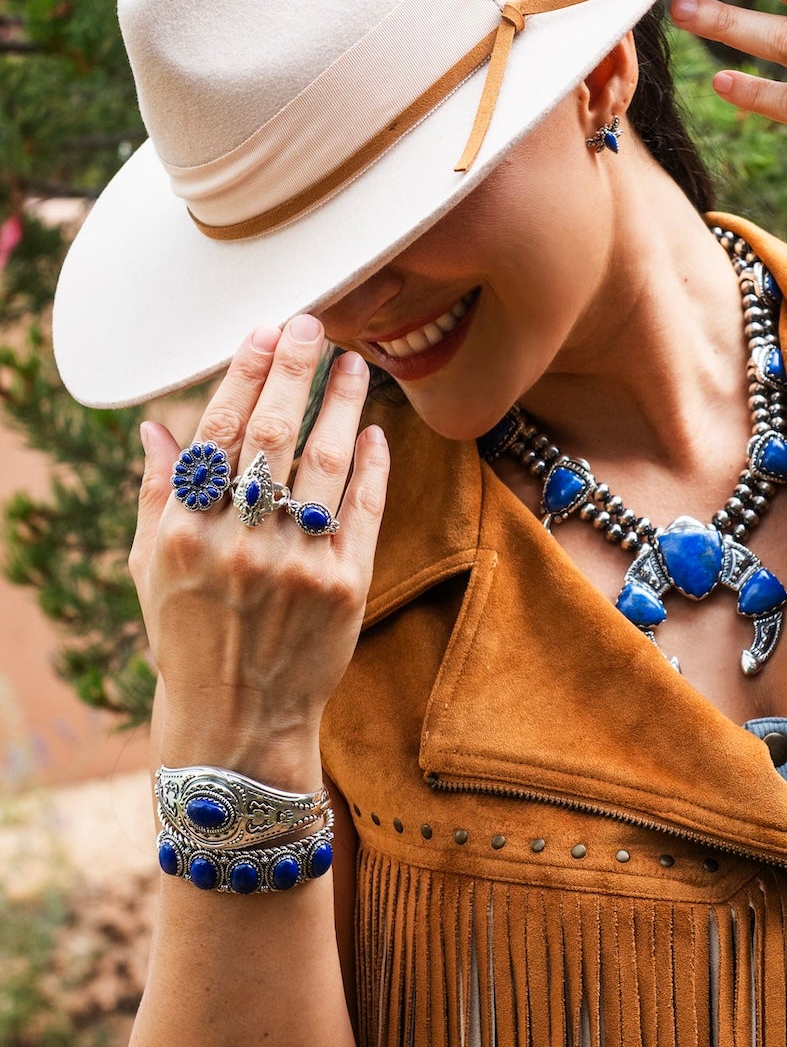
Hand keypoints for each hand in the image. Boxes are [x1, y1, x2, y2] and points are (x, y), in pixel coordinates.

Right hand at [130, 314, 388, 783]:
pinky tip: (375, 432)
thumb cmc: (187, 638)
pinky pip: (363, 509)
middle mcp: (238, 541)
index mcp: (183, 530)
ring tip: (356, 365)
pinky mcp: (344, 587)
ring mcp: (295, 564)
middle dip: (295, 370)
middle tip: (314, 325)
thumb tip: (156, 425)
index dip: (244, 375)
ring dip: (343, 404)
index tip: (264, 333)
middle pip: (273, 434)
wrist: (237, 721)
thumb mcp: (151, 569)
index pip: (217, 431)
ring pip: (326, 461)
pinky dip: (371, 465)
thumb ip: (155, 493)